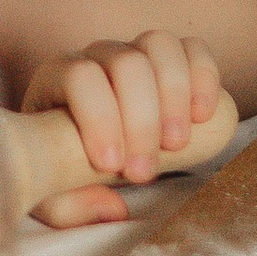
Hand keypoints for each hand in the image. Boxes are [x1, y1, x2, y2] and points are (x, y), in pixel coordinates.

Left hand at [19, 30, 224, 229]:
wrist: (82, 148)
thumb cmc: (61, 167)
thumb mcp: (52, 195)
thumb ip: (70, 207)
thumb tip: (114, 208)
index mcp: (58, 77)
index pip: (80, 76)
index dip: (99, 117)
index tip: (111, 165)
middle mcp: (97, 56)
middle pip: (126, 62)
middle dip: (142, 120)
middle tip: (144, 172)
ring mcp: (136, 51)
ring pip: (160, 46)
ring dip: (175, 96)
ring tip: (176, 144)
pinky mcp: (171, 60)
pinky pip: (192, 48)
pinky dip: (204, 76)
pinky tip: (203, 115)